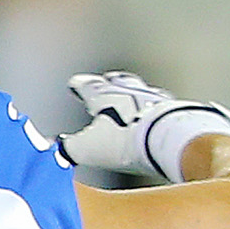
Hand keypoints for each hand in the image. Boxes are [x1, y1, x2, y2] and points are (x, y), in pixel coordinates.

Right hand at [59, 70, 229, 181]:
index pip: (89, 87)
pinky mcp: (176, 111)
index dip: (80, 85)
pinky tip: (159, 115)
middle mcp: (131, 92)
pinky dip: (157, 109)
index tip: (75, 83)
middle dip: (111, 82)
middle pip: (119, 82)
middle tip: (108, 79)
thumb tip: (53, 149)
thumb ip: (68, 148)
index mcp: (106, 97)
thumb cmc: (125, 140)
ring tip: (135, 98)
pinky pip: (164, 106)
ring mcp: (156, 100)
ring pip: (143, 91)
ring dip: (137, 94)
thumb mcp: (87, 148)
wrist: (168, 138)